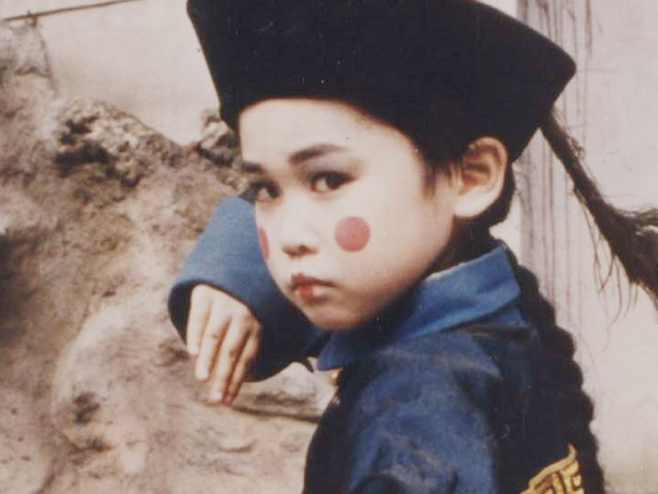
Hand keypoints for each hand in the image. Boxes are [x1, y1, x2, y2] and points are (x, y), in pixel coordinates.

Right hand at [186, 285, 261, 404]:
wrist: (229, 264)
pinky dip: (196, 335)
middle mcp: (242, 314)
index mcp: (255, 324)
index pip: (246, 357)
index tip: (226, 401)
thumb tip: (234, 381)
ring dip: (209, 358)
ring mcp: (224, 303)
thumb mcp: (249, 318)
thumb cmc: (238, 302)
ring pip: (215, 336)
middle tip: (215, 400)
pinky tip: (193, 353)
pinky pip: (199, 318)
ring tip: (202, 378)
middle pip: (232, 351)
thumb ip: (243, 345)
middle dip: (223, 377)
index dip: (236, 380)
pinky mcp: (205, 294)